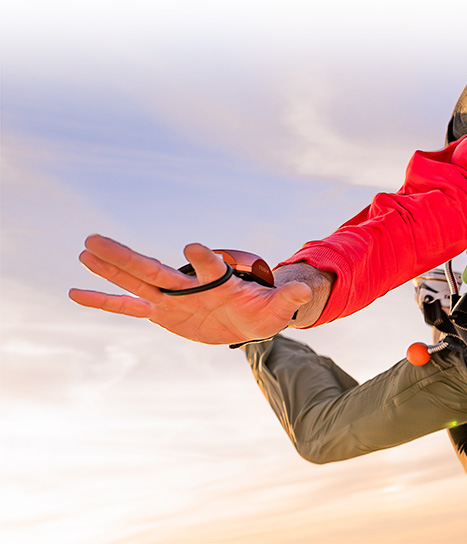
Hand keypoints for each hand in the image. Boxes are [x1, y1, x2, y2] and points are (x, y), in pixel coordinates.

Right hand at [69, 234, 312, 344]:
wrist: (248, 319)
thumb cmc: (263, 310)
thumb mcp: (277, 309)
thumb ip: (286, 299)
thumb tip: (302, 292)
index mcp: (219, 281)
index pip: (210, 266)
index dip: (204, 258)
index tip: (193, 249)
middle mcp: (189, 285)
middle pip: (155, 269)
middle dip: (128, 255)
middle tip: (97, 237)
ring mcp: (171, 297)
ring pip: (136, 282)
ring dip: (110, 268)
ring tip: (84, 249)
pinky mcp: (162, 313)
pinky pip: (128, 308)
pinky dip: (104, 301)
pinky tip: (75, 292)